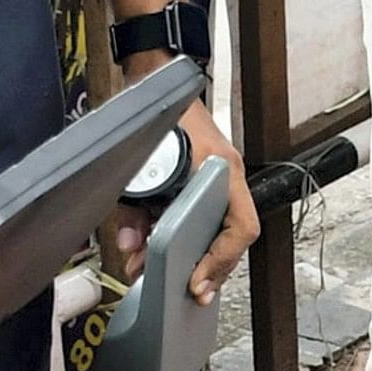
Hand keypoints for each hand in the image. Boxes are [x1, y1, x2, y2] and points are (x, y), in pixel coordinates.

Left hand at [102, 93, 264, 303]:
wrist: (158, 76)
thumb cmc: (155, 112)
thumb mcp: (139, 161)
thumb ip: (133, 207)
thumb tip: (131, 247)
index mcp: (220, 169)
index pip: (240, 226)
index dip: (220, 259)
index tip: (197, 281)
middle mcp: (226, 176)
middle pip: (231, 237)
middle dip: (209, 268)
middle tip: (189, 293)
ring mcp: (218, 178)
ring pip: (216, 231)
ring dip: (194, 257)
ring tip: (162, 279)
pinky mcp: (204, 180)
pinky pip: (203, 218)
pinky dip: (185, 239)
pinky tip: (158, 254)